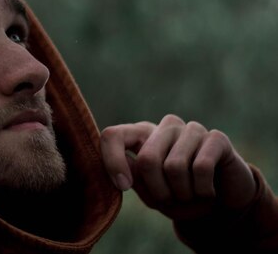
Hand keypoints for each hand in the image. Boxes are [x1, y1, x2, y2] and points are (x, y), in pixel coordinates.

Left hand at [100, 114, 256, 219]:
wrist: (221, 206)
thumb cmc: (179, 196)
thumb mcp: (151, 192)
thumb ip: (133, 176)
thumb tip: (121, 166)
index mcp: (142, 134)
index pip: (112, 135)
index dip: (112, 161)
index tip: (123, 186)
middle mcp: (165, 126)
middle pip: (147, 158)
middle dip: (158, 191)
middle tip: (171, 200)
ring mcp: (192, 129)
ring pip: (175, 166)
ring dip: (183, 194)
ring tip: (191, 196)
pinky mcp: (216, 138)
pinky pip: (202, 167)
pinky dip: (203, 191)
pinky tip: (208, 192)